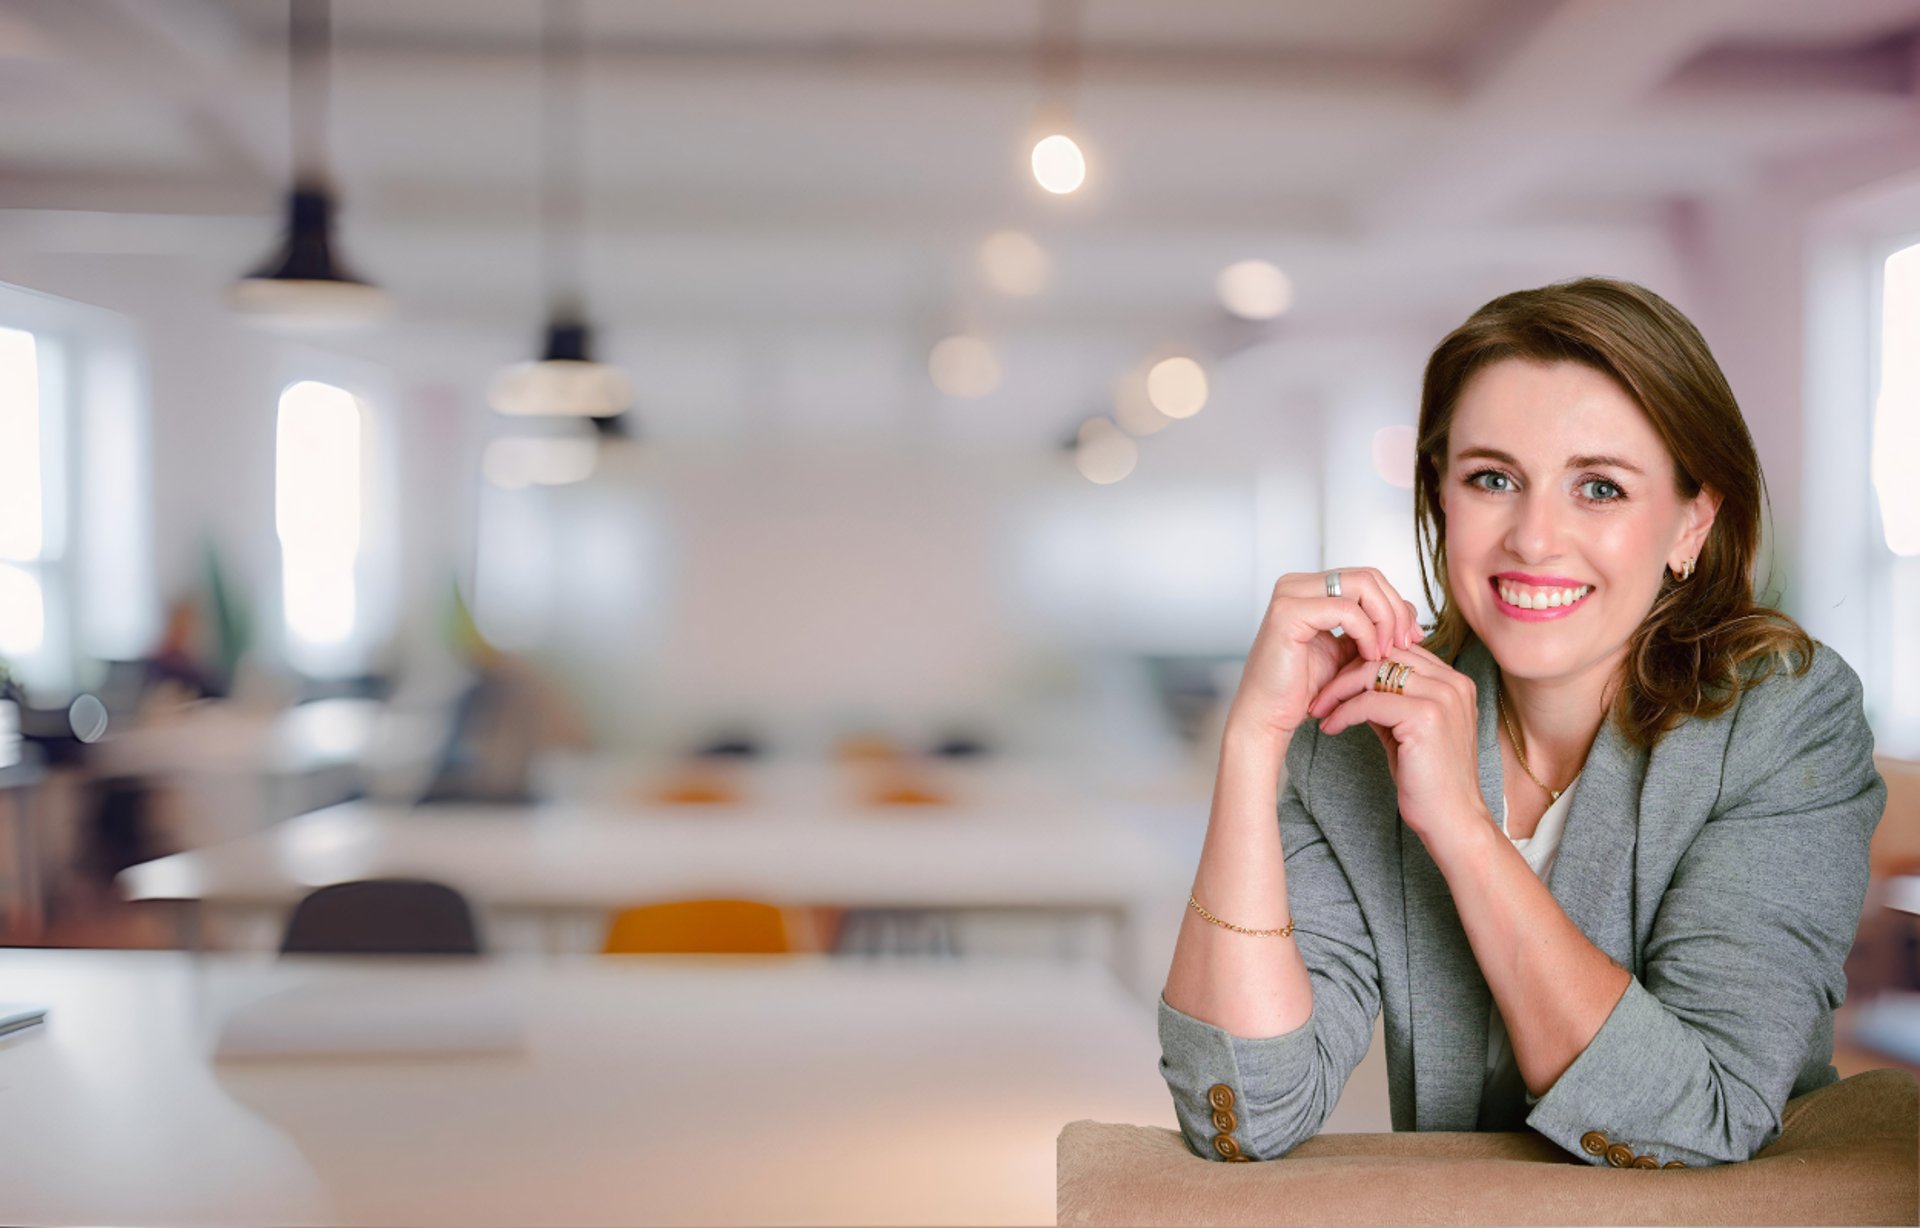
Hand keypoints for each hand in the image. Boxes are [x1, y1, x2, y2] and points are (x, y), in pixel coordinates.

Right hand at [1224, 567, 1422, 746]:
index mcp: (1309, 589)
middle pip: (1368, 576)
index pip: (1368, 578)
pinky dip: (1367, 632)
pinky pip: (1345, 610)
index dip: (1396, 604)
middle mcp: (1296, 584)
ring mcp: (1290, 595)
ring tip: (1388, 652)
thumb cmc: (1302, 690)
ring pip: (1362, 585)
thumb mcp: (1349, 652)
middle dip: (1396, 610)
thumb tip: (1410, 614)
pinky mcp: (1288, 613)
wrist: (1268, 717)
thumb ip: (1372, 628)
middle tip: (1407, 643)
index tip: (1413, 636)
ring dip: (1385, 619)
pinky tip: (1370, 656)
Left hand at [1303, 641, 1488, 844]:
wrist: (1452, 820)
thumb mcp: (1407, 730)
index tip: (1336, 682)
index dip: (1363, 661)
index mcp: (1454, 682)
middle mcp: (1453, 684)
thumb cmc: (1429, 781)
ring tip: (1320, 709)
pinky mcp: (1425, 718)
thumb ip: (1389, 702)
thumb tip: (1353, 683)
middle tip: (1320, 694)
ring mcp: (1442, 698)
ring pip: (1374, 671)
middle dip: (1346, 670)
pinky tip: (1330, 727)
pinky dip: (1343, 712)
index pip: (1400, 649)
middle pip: (1386, 653)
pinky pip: (1369, 702)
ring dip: (1338, 689)